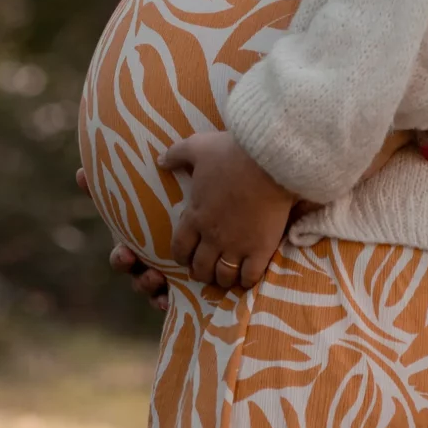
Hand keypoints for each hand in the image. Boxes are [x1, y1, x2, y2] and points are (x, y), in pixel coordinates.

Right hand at [77, 165, 171, 309]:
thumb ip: (112, 184)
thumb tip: (80, 173)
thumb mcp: (145, 189)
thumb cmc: (167, 198)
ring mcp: (165, 276)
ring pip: (154, 290)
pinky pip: (175, 299)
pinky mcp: (185, 284)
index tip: (126, 253)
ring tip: (161, 281)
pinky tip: (172, 298)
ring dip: (154, 288)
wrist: (203, 210)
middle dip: (140, 279)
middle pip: (138, 278)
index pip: (121, 257)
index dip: (121, 258)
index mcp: (136, 244)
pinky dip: (169, 301)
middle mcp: (147, 263)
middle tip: (151, 275)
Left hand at [160, 128, 294, 289]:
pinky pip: (249, 277)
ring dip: (222, 278)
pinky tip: (247, 276)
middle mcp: (212, 236)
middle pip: (200, 267)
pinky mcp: (260, 249)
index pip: (180, 248)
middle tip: (206, 269)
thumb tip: (159, 161)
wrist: (269, 160)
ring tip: (226, 276)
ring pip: (223, 276)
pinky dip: (246, 281)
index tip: (187, 256)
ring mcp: (236, 245)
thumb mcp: (198, 147)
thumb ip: (177, 154)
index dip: (182, 256)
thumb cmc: (231, 153)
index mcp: (195, 215)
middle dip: (201, 271)